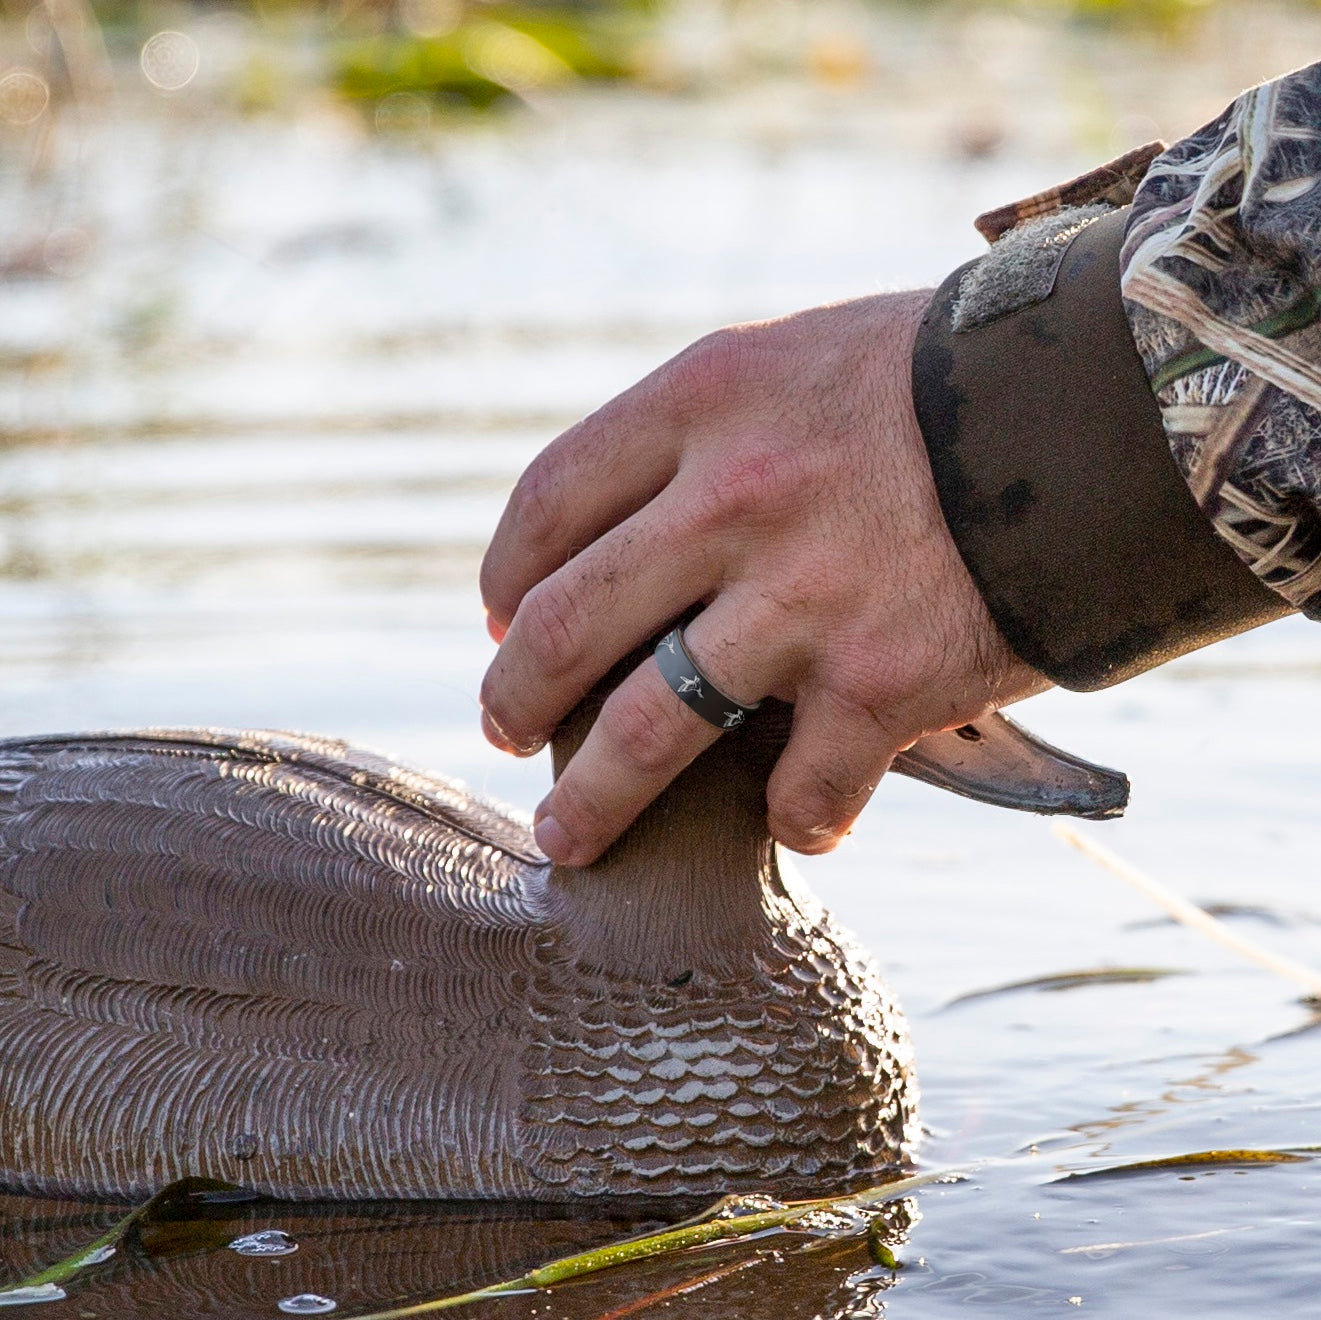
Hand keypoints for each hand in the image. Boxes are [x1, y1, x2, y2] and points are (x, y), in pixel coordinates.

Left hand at [479, 290, 1046, 865]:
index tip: (500, 620)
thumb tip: (635, 532)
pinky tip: (797, 822)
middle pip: (566, 626)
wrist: (1113, 402)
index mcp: (705, 403)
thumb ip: (710, 436)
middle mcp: (735, 501)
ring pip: (648, 733)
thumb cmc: (949, 379)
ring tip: (567, 838)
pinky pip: (803, 789)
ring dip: (595, 801)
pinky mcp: (884, 682)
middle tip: (502, 730)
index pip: (548, 504)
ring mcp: (804, 600)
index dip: (505, 577)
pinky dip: (793, 818)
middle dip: (513, 697)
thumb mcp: (804, 362)